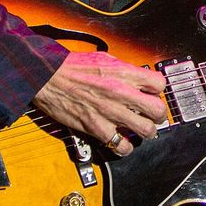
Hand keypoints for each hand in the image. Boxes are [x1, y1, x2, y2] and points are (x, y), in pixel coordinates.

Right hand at [32, 51, 166, 156]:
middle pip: (158, 110)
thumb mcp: (104, 59)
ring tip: (142, 130)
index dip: (158, 90)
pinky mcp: (96, 127)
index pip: (159, 84)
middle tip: (153, 115)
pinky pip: (121, 145)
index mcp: (124, 73)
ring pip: (146, 130)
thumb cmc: (71, 66)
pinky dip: (125, 146)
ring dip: (147, 132)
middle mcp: (121, 93)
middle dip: (158, 114)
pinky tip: (123, 141)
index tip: (153, 94)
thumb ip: (124, 70)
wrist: (46, 76)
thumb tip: (138, 77)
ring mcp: (110, 112)